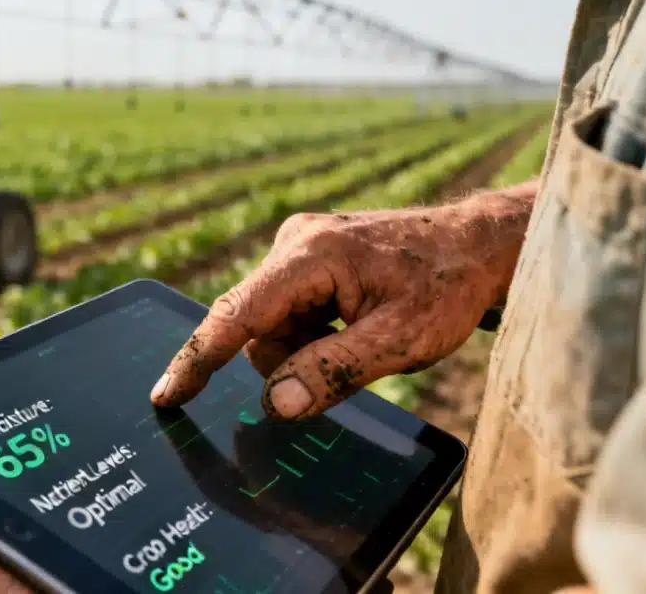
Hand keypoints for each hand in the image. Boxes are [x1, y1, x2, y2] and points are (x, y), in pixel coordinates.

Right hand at [151, 183, 535, 419]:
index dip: (199, 359)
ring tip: (366, 335)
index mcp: (312, 255)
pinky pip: (290, 312)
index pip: (238, 315)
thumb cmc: (447, 288)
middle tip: (357, 357)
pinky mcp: (310, 256)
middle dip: (293, 359)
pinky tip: (359, 322)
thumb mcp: (400, 340)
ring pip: (273, 326)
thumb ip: (334, 371)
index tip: (167, 395)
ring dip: (308, 349)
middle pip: (258, 328)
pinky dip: (316, 333)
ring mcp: (301, 246)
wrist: (478, 246)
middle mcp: (295, 242)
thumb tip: (275, 403)